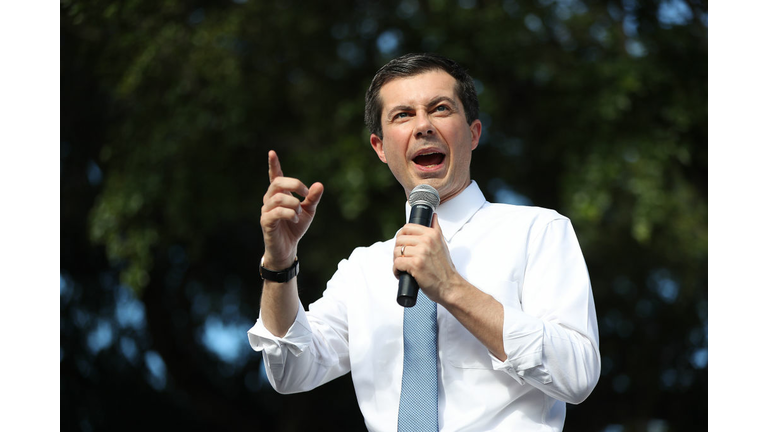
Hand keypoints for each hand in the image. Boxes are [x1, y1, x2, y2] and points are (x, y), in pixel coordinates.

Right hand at [260, 150, 323, 269]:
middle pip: (278, 182)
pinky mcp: (266, 222)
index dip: (273, 164)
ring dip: (294, 203)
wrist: (288, 248)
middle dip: (295, 184)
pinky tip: (295, 219)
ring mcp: (266, 210)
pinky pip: (277, 212)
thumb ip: (313, 198)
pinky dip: (290, 214)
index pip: (275, 176)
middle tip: (306, 194)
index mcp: (280, 194)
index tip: (272, 152)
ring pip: (278, 197)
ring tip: (299, 213)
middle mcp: (270, 199)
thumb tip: (320, 185)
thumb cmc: (295, 227)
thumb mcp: (308, 211)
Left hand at [392, 214, 460, 303]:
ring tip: (403, 267)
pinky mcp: (415, 264)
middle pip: (399, 239)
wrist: (450, 286)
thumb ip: (436, 229)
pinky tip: (402, 274)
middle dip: (398, 250)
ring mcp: (421, 252)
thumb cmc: (445, 268)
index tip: (403, 245)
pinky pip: (397, 263)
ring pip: (396, 251)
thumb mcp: (442, 244)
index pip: (407, 228)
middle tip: (403, 258)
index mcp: (432, 234)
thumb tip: (433, 216)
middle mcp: (427, 241)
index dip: (401, 237)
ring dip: (396, 261)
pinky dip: (396, 270)